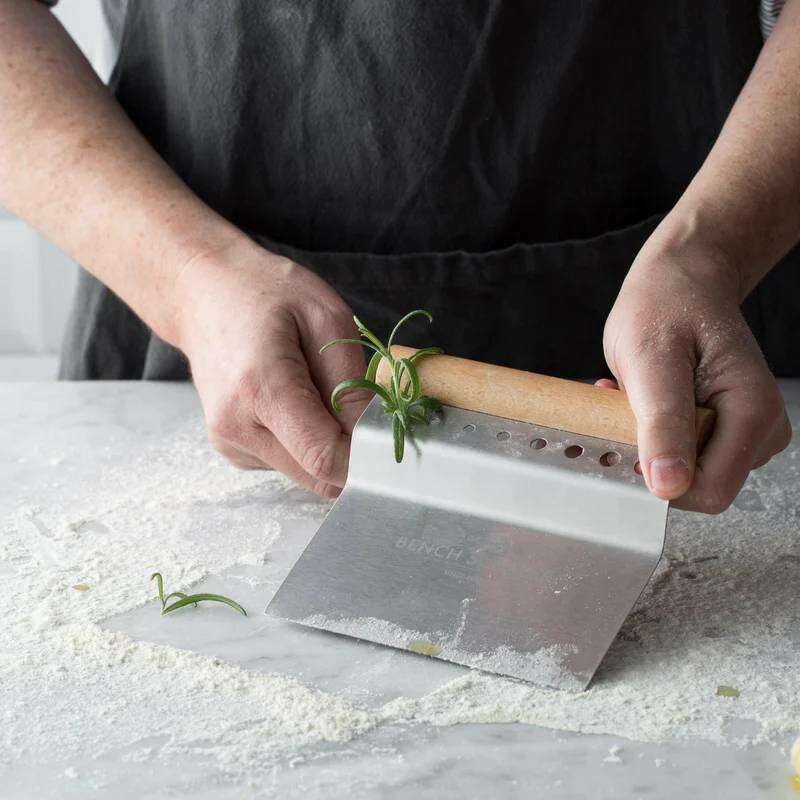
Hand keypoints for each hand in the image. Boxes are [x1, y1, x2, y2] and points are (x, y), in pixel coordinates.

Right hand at [175, 238, 368, 496]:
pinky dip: (301, 439)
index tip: (382, 432)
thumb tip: (370, 438)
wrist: (202, 293)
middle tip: (349, 400)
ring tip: (309, 388)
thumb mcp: (327, 318)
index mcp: (261, 389)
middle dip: (347, 449)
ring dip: (323, 443)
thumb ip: (351, 384)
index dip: (364, 456)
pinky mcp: (230, 448)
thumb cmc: (267, 293)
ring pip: (305, 472)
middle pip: (317, 476)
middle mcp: (237, 426)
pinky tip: (288, 398)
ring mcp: (229, 441)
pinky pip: (287, 461)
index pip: (323, 458)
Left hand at [603, 238, 791, 512]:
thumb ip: (662, 422)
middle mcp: (760, 432)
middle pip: (695, 487)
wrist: (681, 281)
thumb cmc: (666, 307)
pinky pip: (680, 457)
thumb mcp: (652, 359)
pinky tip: (642, 401)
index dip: (658, 479)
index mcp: (753, 414)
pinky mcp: (725, 433)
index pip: (708, 491)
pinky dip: (650, 435)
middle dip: (649, 455)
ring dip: (645, 442)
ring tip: (634, 396)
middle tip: (626, 405)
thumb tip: (669, 487)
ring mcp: (745, 435)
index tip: (625, 437)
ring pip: (683, 474)